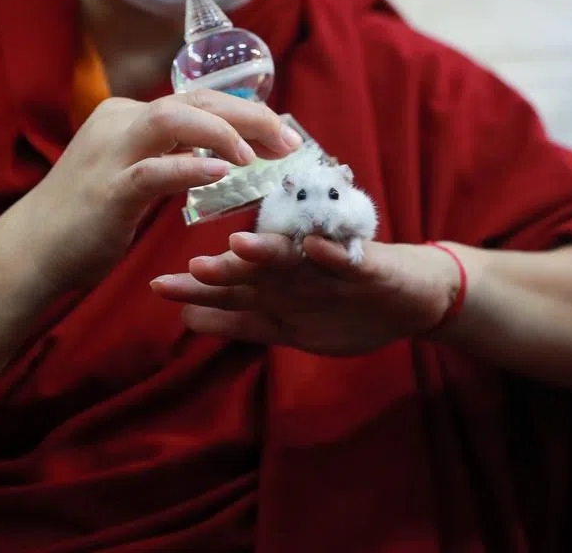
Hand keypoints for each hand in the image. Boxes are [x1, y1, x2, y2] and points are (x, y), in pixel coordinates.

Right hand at [2, 90, 302, 293]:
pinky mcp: (107, 190)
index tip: (282, 137)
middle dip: (251, 116)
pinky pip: (155, 170)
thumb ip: (172, 158)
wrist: (28, 253)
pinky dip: (192, 168)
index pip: (198, 100)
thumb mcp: (134, 176)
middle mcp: (120, 122)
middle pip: (196, 100)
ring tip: (261, 157)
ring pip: (174, 119)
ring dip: (226, 132)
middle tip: (290, 143)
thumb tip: (225, 156)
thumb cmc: (86, 220)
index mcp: (128, 116)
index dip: (246, 113)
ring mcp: (111, 154)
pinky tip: (225, 173)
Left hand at [150, 234, 461, 356]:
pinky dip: (331, 254)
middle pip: (256, 272)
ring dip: (270, 253)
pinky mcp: (366, 267)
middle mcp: (298, 274)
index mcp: (278, 287)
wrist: (413, 297)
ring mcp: (331, 270)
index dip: (198, 290)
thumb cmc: (346, 305)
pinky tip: (314, 247)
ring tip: (240, 247)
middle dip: (225, 272)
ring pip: (297, 260)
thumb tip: (189, 319)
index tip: (158, 287)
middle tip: (190, 270)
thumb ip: (244, 322)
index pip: (232, 290)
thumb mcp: (292, 325)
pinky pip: (348, 261)